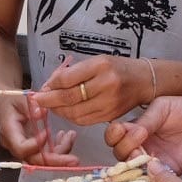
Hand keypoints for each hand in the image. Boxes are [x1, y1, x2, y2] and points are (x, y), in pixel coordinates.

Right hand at [0, 95, 77, 166]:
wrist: (6, 105)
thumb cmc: (12, 101)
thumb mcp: (20, 98)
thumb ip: (30, 105)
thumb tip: (41, 114)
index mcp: (9, 132)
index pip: (21, 148)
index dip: (35, 145)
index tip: (47, 132)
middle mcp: (16, 146)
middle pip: (35, 160)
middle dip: (56, 160)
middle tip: (74, 159)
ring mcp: (25, 149)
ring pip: (44, 160)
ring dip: (61, 151)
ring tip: (71, 136)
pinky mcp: (34, 148)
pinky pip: (47, 154)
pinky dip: (59, 148)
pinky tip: (65, 136)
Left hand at [31, 55, 152, 124]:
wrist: (144, 80)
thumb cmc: (116, 67)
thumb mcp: (96, 61)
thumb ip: (73, 73)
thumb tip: (49, 86)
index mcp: (101, 66)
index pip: (67, 79)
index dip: (51, 85)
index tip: (42, 88)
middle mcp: (106, 84)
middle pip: (69, 98)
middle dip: (49, 101)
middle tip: (37, 100)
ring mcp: (109, 103)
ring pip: (75, 113)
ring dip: (58, 111)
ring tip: (51, 105)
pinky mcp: (110, 116)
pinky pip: (84, 120)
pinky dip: (71, 117)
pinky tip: (65, 111)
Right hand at [103, 95, 181, 172]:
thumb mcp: (163, 107)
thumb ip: (146, 120)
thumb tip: (130, 131)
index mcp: (137, 128)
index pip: (115, 134)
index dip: (113, 134)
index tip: (122, 129)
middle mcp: (142, 145)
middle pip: (118, 152)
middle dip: (122, 146)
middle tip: (137, 139)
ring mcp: (153, 159)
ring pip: (131, 166)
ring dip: (131, 160)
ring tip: (141, 152)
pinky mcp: (167, 171)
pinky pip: (151, 178)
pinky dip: (145, 174)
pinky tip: (149, 166)